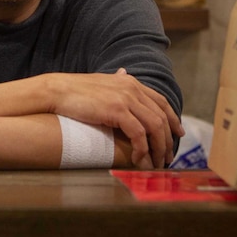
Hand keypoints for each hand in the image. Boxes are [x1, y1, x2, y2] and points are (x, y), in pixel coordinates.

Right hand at [48, 68, 183, 168]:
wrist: (57, 91)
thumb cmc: (75, 90)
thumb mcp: (101, 82)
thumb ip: (116, 80)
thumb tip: (123, 73)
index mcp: (130, 82)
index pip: (161, 101)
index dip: (173, 118)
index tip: (178, 134)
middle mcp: (132, 88)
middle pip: (161, 116)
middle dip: (167, 140)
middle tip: (167, 156)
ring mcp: (125, 99)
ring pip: (154, 127)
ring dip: (158, 148)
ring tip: (155, 163)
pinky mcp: (117, 111)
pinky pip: (139, 134)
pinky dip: (142, 149)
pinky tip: (138, 159)